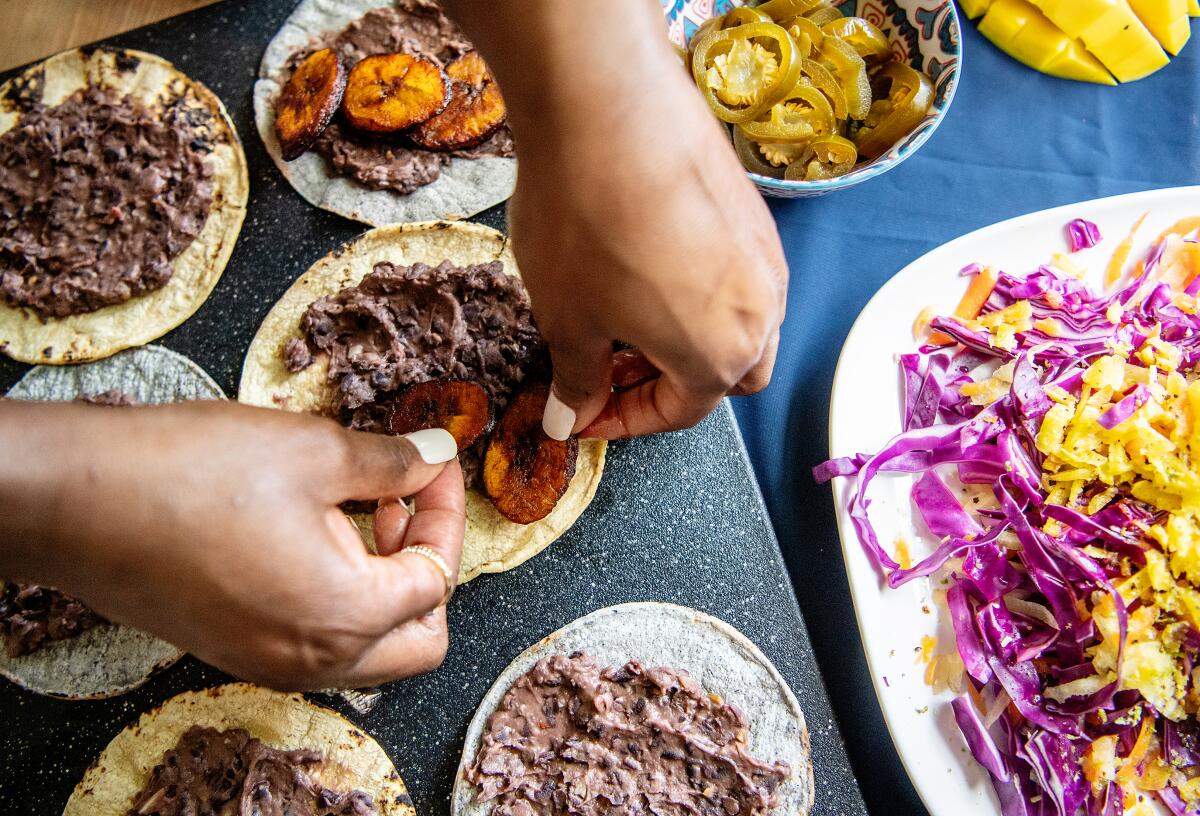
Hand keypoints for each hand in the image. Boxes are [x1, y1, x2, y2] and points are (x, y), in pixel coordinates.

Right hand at [0, 399, 464, 689]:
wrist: (75, 500)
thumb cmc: (189, 473)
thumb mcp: (315, 450)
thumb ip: (393, 461)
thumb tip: (436, 455)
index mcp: (345, 616)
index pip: (437, 578)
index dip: (445, 512)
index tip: (433, 466)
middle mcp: (312, 658)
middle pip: (419, 640)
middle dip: (428, 572)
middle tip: (402, 508)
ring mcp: (269, 662)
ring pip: (368, 650)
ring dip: (384, 588)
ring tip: (356, 515)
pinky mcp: (235, 651)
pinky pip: (316, 645)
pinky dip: (337, 601)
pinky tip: (312, 537)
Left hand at [446, 0, 788, 439]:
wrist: (606, 106)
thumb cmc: (585, 225)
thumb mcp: (567, 319)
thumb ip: (578, 380)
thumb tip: (572, 418)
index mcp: (721, 356)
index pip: (681, 411)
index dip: (624, 419)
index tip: (582, 411)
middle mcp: (763, 311)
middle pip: (728, 374)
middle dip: (671, 381)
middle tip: (610, 365)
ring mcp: (764, 254)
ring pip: (739, 322)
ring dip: (689, 335)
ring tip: (625, 311)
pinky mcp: (753, 207)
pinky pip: (737, 271)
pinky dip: (700, 287)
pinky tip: (647, 259)